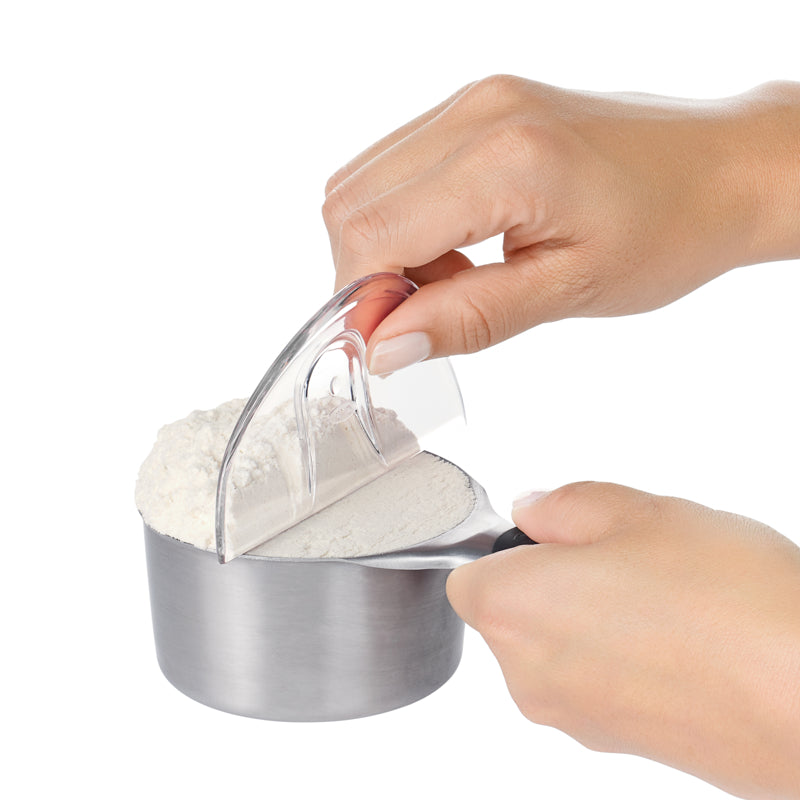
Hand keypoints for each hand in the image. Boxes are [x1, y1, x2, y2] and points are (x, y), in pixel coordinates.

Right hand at [322, 76, 799, 374]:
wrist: (720, 169)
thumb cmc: (668, 230)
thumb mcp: (569, 292)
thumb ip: (469, 318)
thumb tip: (385, 347)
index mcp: (505, 160)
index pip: (372, 234)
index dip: (362, 302)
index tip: (387, 347)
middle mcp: (476, 112)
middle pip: (349, 205)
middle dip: (367, 277)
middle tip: (426, 317)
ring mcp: (473, 101)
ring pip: (362, 185)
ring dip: (384, 249)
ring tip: (453, 280)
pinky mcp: (476, 107)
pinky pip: (396, 167)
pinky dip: (404, 221)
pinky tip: (456, 246)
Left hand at [446, 482, 799, 797]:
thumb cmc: (727, 601)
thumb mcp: (636, 511)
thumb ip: (562, 505)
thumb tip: (531, 511)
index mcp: (513, 608)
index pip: (467, 576)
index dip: (505, 550)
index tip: (548, 537)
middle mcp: (528, 675)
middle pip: (512, 614)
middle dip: (552, 579)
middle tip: (622, 557)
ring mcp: (573, 718)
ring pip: (558, 647)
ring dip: (592, 617)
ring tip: (664, 598)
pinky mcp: (618, 746)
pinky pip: (597, 683)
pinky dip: (622, 657)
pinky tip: (682, 638)